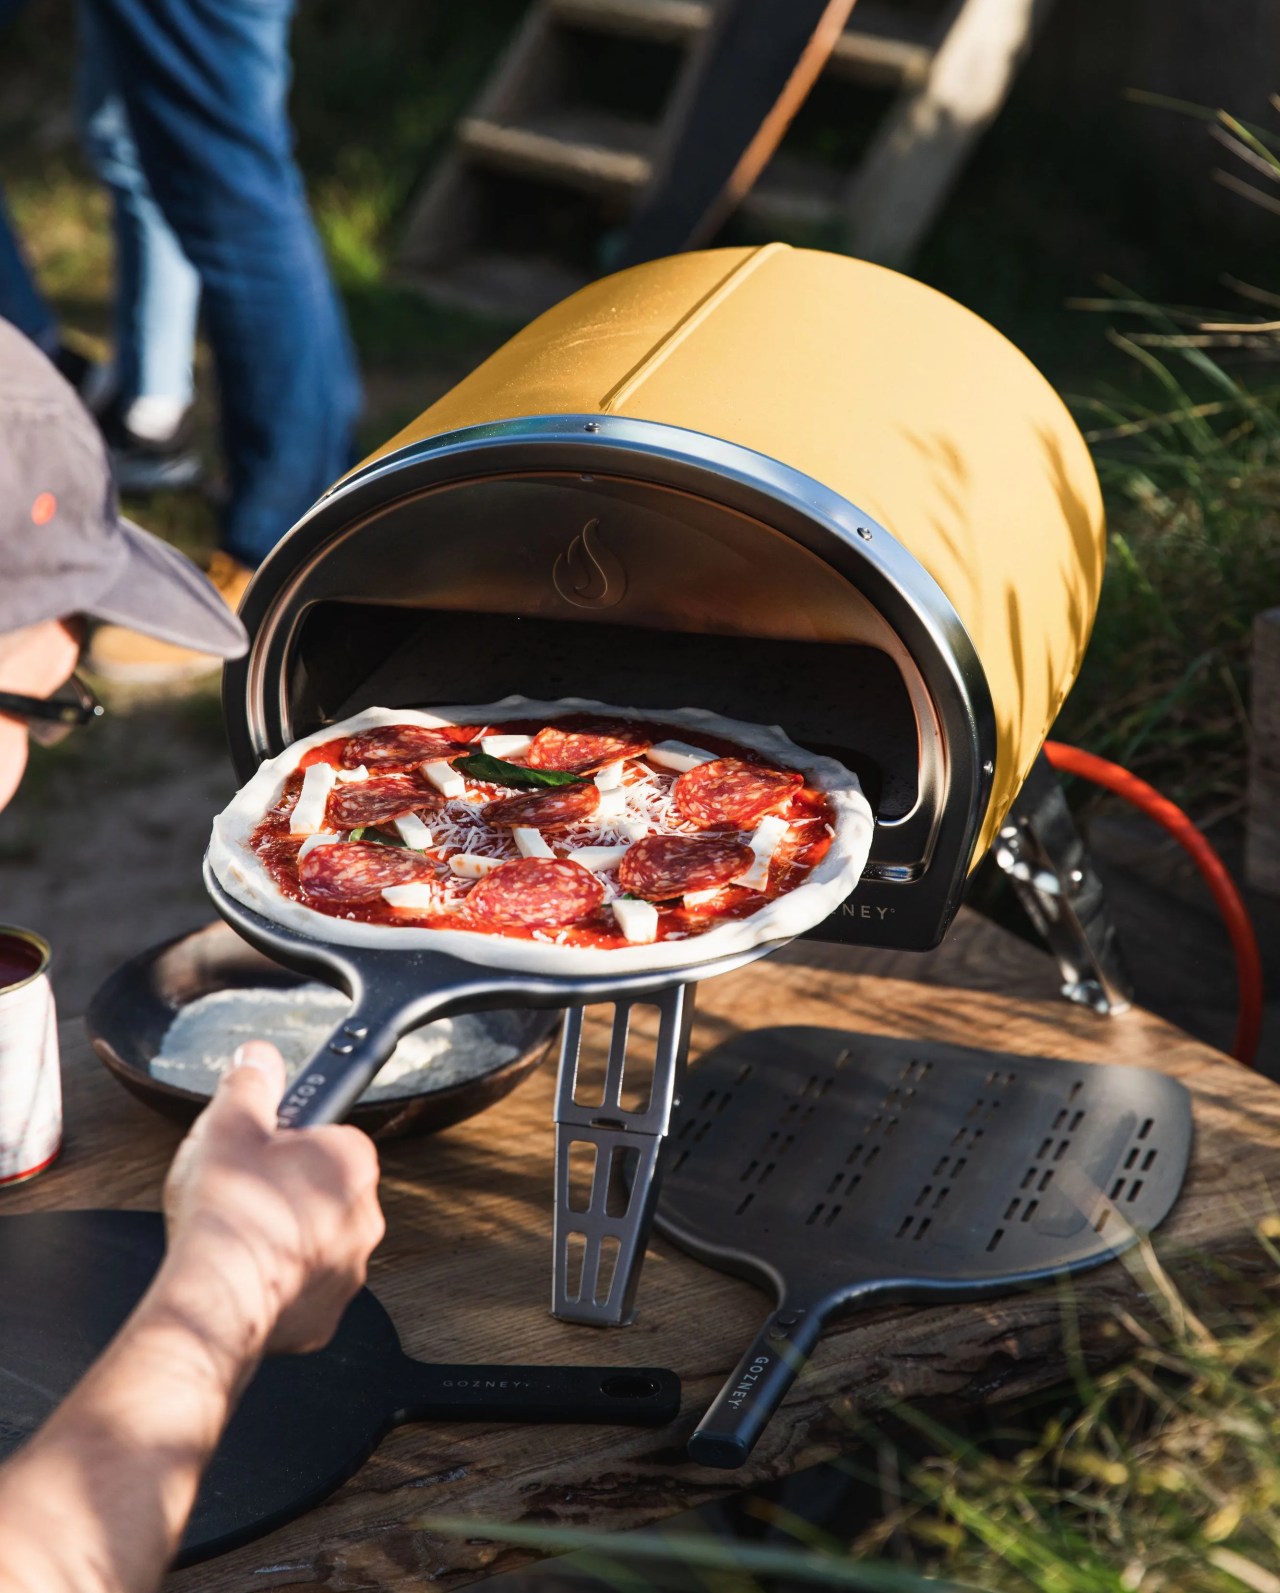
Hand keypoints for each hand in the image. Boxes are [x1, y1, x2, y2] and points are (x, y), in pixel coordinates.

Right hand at [163, 1042, 384, 1355]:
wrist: (214, 1300)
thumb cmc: (228, 1212)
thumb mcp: (230, 1123)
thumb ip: (250, 1083)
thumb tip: (258, 1056)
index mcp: (351, 1161)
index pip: (326, 1136)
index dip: (286, 1141)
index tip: (260, 1151)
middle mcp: (363, 1216)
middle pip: (319, 1190)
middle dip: (283, 1190)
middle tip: (240, 1194)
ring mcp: (347, 1269)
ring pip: (313, 1243)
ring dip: (281, 1239)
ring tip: (236, 1238)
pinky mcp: (325, 1316)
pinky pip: (301, 1291)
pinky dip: (276, 1285)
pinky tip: (243, 1276)